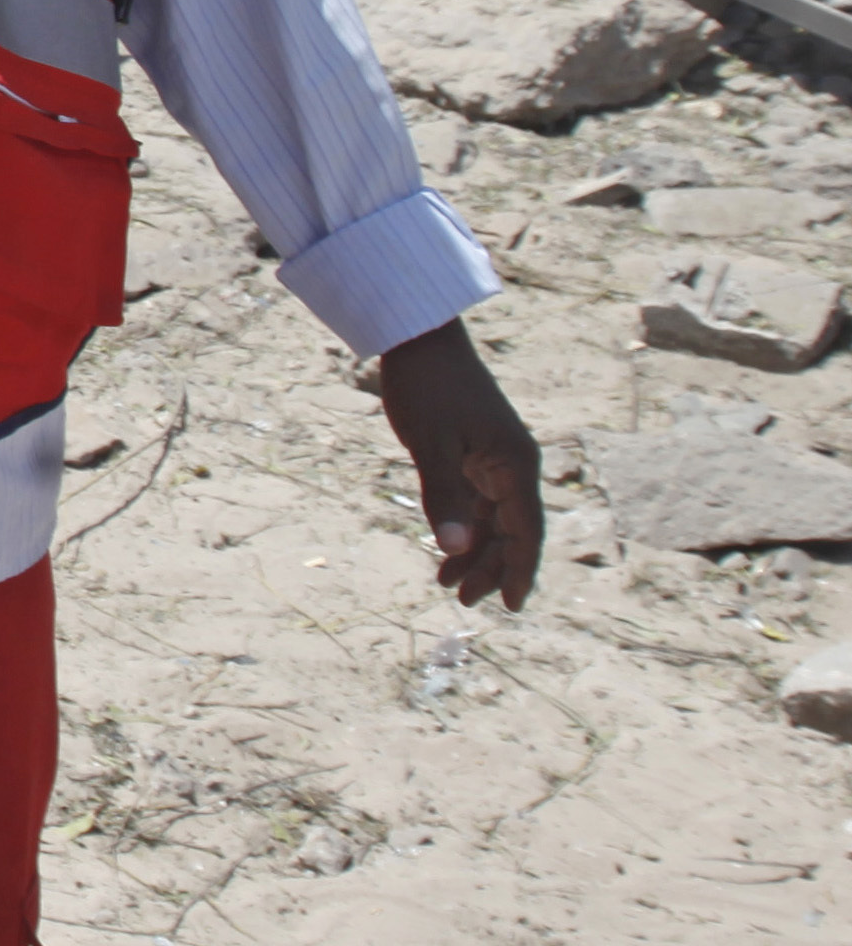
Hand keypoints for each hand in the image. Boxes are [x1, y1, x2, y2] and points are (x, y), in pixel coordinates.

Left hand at [378, 320, 541, 608]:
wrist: (419, 339)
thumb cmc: (426, 388)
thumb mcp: (430, 445)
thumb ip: (443, 496)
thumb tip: (456, 548)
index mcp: (516, 465)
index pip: (526, 531)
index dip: (520, 571)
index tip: (511, 607)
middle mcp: (514, 464)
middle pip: (512, 530)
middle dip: (491, 568)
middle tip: (462, 600)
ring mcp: (496, 458)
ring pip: (494, 518)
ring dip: (476, 551)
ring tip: (446, 582)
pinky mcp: (475, 451)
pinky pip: (478, 500)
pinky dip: (465, 525)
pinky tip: (446, 546)